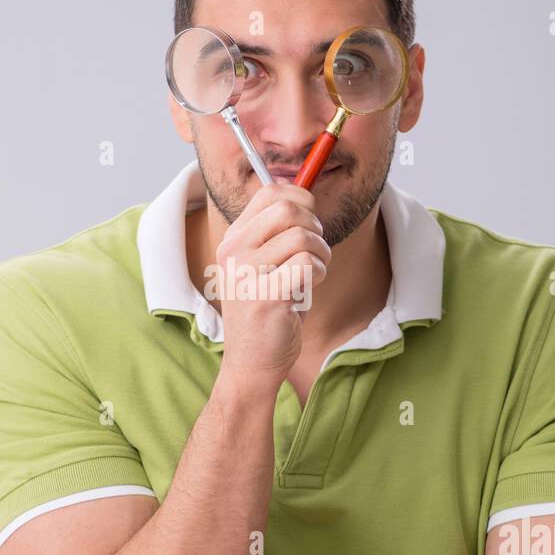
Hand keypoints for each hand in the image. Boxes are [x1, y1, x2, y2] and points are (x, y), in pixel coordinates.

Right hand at [212, 182, 330, 386]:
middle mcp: (234, 252)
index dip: (301, 197)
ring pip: (303, 238)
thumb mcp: (262, 266)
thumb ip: (276, 234)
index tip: (310, 220)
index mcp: (233, 239)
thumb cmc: (266, 311)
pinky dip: (319, 274)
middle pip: (288, 208)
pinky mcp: (266, 296)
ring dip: (321, 255)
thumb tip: (307, 196)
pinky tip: (307, 291)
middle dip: (315, 226)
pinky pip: (308, 264)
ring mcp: (247, 274)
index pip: (269, 192)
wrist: (251, 363)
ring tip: (311, 274)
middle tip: (315, 250)